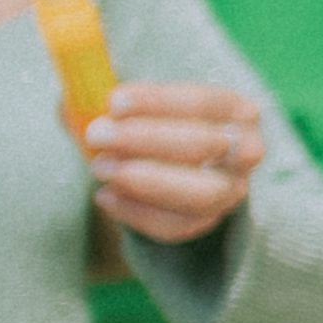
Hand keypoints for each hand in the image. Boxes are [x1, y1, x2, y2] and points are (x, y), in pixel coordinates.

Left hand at [78, 79, 271, 244]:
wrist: (155, 167)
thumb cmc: (141, 124)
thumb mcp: (126, 105)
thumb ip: (101, 97)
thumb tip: (77, 99)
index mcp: (234, 109)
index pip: (204, 102)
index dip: (159, 102)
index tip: (113, 102)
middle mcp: (246, 150)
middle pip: (205, 145)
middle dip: (147, 139)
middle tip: (97, 134)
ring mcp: (232, 190)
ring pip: (202, 192)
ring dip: (148, 180)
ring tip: (100, 169)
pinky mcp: (208, 221)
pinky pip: (178, 225)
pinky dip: (138, 212)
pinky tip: (104, 196)